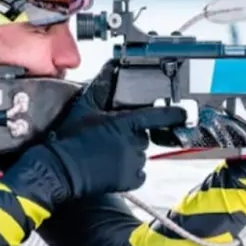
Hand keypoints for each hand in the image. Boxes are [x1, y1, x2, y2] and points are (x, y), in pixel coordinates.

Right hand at [5, 78, 186, 203]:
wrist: (60, 170)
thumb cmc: (69, 139)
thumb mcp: (84, 107)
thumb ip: (102, 86)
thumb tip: (110, 66)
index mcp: (126, 122)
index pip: (160, 116)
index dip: (175, 114)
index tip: (186, 113)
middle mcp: (135, 142)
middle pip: (144, 136)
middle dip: (131, 136)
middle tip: (109, 140)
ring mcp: (134, 162)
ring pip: (140, 155)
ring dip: (128, 154)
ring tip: (105, 156)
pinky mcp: (131, 180)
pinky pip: (137, 174)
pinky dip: (128, 173)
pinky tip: (110, 169)